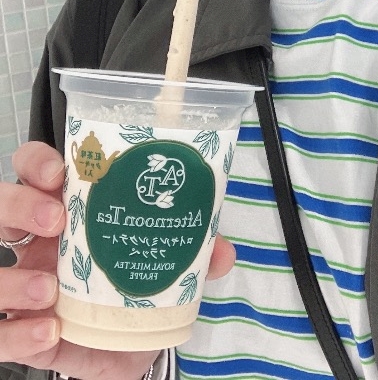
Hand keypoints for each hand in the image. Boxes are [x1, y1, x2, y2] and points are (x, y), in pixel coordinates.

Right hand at [0, 141, 235, 379]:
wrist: (124, 349)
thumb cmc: (133, 289)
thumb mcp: (164, 267)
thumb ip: (194, 255)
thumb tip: (221, 252)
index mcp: (66, 210)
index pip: (33, 169)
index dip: (36, 162)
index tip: (60, 170)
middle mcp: (34, 242)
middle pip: (1, 205)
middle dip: (20, 204)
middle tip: (57, 220)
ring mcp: (19, 285)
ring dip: (14, 276)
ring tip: (50, 289)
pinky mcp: (16, 331)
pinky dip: (17, 333)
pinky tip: (48, 330)